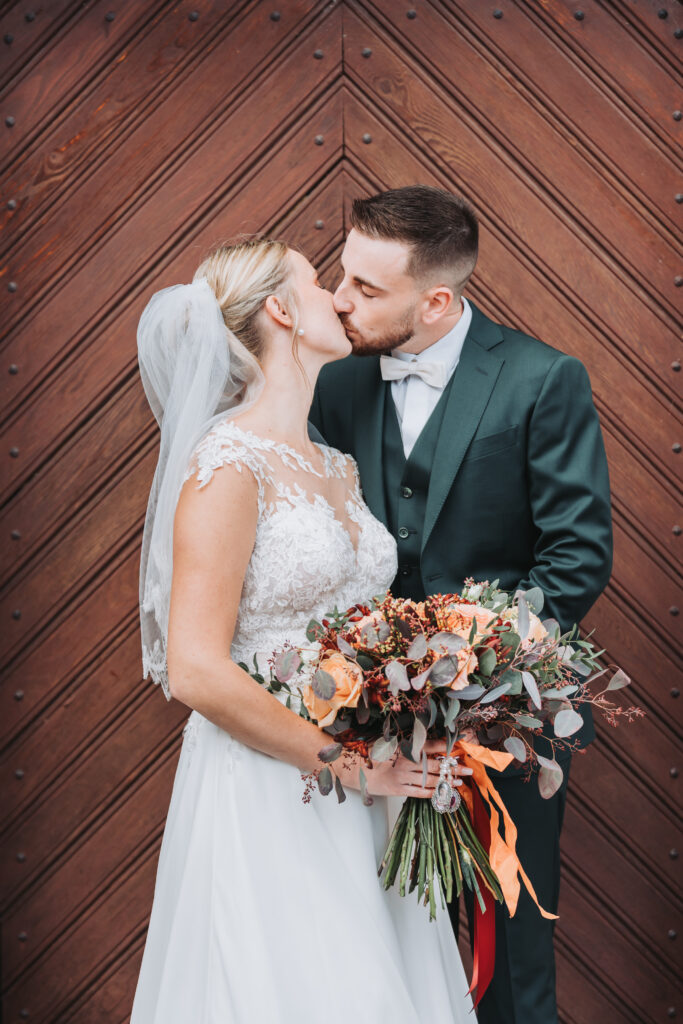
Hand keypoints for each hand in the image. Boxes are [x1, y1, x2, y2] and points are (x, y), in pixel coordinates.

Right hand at [336, 742, 472, 798]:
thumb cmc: (372, 753)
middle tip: (468, 769)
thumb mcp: (390, 741)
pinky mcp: (399, 789)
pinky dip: (434, 793)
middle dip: (453, 767)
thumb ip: (408, 742)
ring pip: (430, 780)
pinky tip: (444, 793)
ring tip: (460, 781)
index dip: (446, 746)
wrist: (354, 768)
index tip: (459, 746)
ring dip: (447, 781)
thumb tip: (427, 741)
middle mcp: (406, 761)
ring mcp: (403, 776)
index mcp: (404, 746)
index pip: (431, 745)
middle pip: (435, 765)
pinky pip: (420, 792)